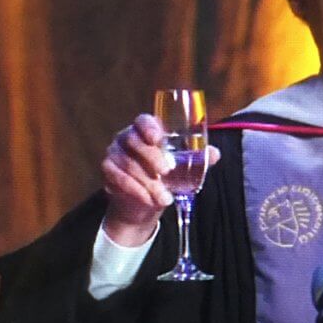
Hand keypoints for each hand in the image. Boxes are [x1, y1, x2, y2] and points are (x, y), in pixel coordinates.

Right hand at [101, 114, 219, 245]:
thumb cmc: (165, 176)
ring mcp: (114, 154)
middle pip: (134, 141)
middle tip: (168, 172)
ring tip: (165, 197)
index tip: (159, 139)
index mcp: (145, 130)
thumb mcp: (183, 166)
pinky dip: (136, 191)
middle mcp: (126, 138)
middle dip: (152, 157)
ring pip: (128, 165)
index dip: (149, 127)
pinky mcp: (108, 172)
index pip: (143, 121)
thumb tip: (214, 154)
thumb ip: (198, 158)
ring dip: (148, 182)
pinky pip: (119, 179)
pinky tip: (149, 199)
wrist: (144, 202)